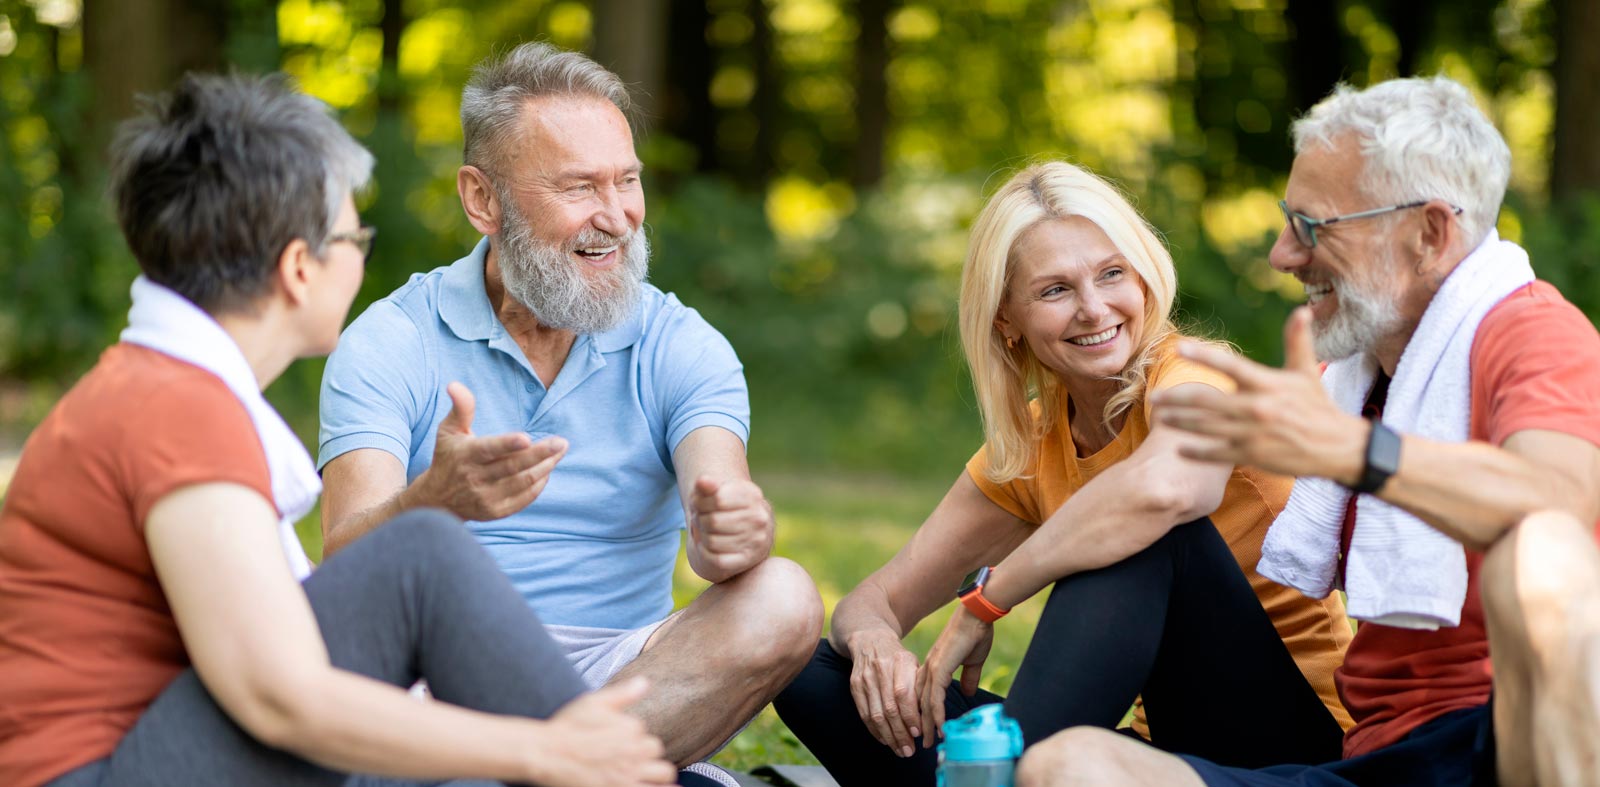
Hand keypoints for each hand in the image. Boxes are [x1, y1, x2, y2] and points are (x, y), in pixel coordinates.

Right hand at [414, 382, 567, 520]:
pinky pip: (524, 498)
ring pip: (522, 482)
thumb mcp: (449, 430)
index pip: (489, 450)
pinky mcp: (495, 512)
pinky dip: (539, 484)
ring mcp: (486, 498)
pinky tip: (547, 469)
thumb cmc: (448, 457)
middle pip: (513, 466)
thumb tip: (455, 385)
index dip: (507, 445)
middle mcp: (475, 479)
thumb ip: (461, 407)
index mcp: (466, 455)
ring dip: (545, 467)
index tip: (527, 438)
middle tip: (562, 443)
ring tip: (560, 452)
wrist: (438, 500)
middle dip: (540, 454)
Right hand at [534, 677, 676, 786]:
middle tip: (635, 760)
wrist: (548, 754)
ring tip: (648, 775)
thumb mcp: (594, 702)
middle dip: (649, 755)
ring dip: (658, 774)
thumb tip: (645, 682)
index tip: (623, 743)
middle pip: (658, 753)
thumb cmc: (568, 727)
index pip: (649, 734)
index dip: (638, 740)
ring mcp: (628, 776)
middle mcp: (634, 753)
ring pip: (664, 775)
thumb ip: (623, 693)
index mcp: (631, 729)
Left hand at [687, 476, 774, 578]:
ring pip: (711, 541)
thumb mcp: (717, 493)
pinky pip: (716, 559)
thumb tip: (702, 480)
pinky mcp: (748, 559)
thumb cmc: (726, 510)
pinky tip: (709, 547)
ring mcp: (756, 540)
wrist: (747, 536)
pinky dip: (706, 553)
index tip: (698, 504)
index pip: (716, 499)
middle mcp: (759, 518)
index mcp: (752, 495)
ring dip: (702, 538)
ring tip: (706, 532)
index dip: (699, 502)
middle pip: (712, 521)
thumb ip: (707, 486)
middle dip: (700, 521)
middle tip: (700, 520)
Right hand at [844, 629, 924, 757]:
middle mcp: (881, 669)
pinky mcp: (854, 685)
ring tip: (900, 750)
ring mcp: (865, 678)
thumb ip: (919, 687)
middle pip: (889, 709)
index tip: (918, 733)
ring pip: (876, 715)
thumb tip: (928, 718)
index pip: (903, 694)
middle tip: (910, 751)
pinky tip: (885, 740)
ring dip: (889, 737)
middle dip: (900, 734)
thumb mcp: (913, 664)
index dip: (910, 716)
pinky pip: (864, 714)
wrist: (869, 639)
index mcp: (900, 662)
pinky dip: (875, 731)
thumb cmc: (898, 657)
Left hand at [915, 607, 993, 748]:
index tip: (928, 730)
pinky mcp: (940, 668)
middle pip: (920, 702)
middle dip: (921, 725)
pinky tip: (940, 728)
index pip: (924, 695)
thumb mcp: (972, 660)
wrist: (977, 615)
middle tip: (922, 743)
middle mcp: (929, 668)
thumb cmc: (976, 633)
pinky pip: (936, 697)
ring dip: (927, 724)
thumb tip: (968, 692)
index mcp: (934, 666)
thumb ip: (969, 676)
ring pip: (925, 703)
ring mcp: (932, 668)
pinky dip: (937, 714)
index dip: (925, 713)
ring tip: (929, 742)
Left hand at [1152, 308, 1366, 483]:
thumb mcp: (1307, 372)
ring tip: (1159, 416)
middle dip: (1177, 398)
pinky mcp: (1252, 454)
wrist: (1336, 447)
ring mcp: (1252, 433)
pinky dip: (1197, 451)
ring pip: (1206, 427)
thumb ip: (1298, 341)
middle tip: (1154, 395)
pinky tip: (1179, 448)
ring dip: (1180, 421)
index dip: (1204, 356)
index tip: (1179, 347)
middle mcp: (1256, 407)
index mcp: (1267, 383)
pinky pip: (1217, 453)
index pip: (1231, 365)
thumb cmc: (1318, 406)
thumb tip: (1302, 310)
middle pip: (1207, 400)